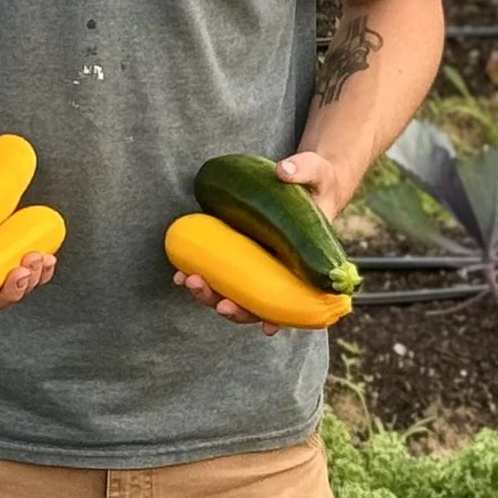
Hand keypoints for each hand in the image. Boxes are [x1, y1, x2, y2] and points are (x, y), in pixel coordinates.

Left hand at [173, 149, 346, 335]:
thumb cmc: (317, 181)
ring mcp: (256, 266)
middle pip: (256, 304)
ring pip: (233, 292)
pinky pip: (219, 272)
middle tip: (217, 301)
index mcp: (304, 264)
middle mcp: (279, 272)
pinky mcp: (239, 255)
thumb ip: (302, 169)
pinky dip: (200, 276)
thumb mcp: (315, 171)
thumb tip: (281, 172)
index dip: (281, 317)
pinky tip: (181, 273)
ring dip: (209, 294)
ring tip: (188, 279)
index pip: (295, 300)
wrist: (305, 181)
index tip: (267, 328)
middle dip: (234, 308)